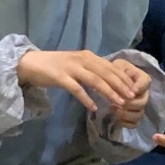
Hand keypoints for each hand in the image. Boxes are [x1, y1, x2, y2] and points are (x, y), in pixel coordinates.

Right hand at [18, 49, 148, 115]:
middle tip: (132, 97)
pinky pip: (76, 89)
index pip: (110, 67)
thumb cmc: (55, 67)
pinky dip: (86, 98)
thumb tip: (109, 81)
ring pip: (94, 80)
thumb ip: (92, 71)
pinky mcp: (60, 77)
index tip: (134, 89)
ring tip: (118, 103)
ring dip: (108, 92)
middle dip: (120, 86)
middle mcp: (82, 59)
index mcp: (88, 56)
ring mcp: (71, 68)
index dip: (123, 78)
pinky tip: (93, 107)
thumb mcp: (77, 65)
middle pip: (106, 73)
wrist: (30, 63)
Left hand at [108, 57, 152, 128]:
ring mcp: (140, 106)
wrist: (109, 79)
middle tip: (115, 102)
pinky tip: (116, 118)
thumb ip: (122, 73)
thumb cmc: (114, 70)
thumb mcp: (118, 66)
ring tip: (113, 109)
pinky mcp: (133, 116)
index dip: (137, 88)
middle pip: (142, 103)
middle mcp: (144, 94)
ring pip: (139, 115)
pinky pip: (134, 124)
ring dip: (126, 114)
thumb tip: (132, 89)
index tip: (128, 91)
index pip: (145, 84)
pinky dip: (125, 123)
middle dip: (129, 104)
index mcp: (143, 79)